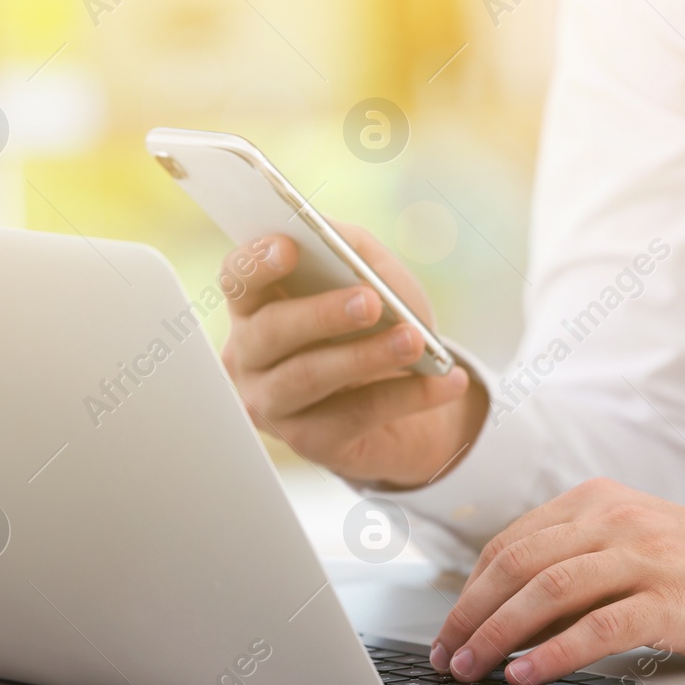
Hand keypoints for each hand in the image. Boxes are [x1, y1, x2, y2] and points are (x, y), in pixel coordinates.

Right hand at [219, 226, 487, 487]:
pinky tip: (446, 381)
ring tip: (414, 340)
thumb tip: (338, 243)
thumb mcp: (373, 277)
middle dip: (322, 314)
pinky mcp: (308, 442)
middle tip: (371, 300)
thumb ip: (352, 251)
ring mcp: (273, 404)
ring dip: (366, 356)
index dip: (256, 263)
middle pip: (271, 330)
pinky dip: (408, 395)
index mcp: (257, 307)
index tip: (289, 247)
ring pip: (308, 377)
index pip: (238, 280)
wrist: (412, 396)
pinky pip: (357, 415)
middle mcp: (251, 357)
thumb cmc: (378, 327)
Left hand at [430, 479, 684, 684]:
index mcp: (599, 500)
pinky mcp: (671, 600)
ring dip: (498, 634)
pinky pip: (597, 627)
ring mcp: (645, 556)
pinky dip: (553, 654)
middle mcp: (616, 518)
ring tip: (472, 669)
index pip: (511, 542)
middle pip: (519, 563)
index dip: (470, 590)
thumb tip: (505, 612)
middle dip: (470, 614)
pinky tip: (526, 675)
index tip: (450, 628)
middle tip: (446, 655)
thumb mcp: (634, 539)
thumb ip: (577, 559)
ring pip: (548, 590)